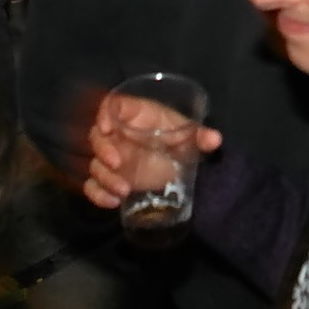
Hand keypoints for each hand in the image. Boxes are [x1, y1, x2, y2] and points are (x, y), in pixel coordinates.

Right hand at [84, 97, 223, 209]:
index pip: (111, 106)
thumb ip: (200, 136)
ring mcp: (111, 158)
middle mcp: (118, 135)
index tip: (108, 127)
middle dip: (103, 150)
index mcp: (135, 116)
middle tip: (118, 163)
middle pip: (97, 136)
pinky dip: (97, 194)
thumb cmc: (178, 139)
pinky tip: (112, 202)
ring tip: (123, 190)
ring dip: (104, 178)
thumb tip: (216, 139)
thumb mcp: (189, 136)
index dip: (104, 114)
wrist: (176, 163)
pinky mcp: (110, 179)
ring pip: (95, 165)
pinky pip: (93, 186)